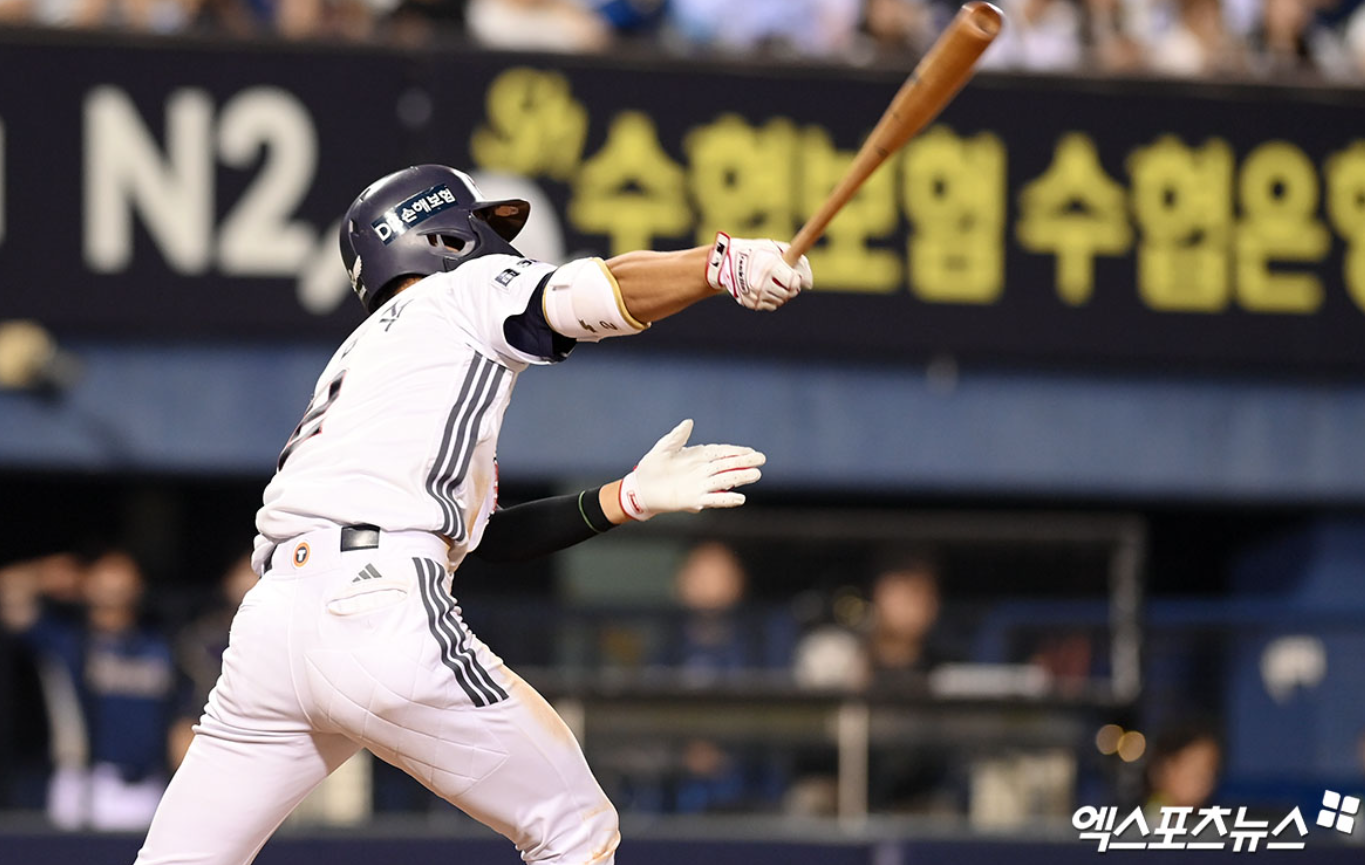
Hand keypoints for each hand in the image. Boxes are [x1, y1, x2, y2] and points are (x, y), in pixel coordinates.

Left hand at [618, 419, 765, 520]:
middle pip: (728, 466)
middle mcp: (702, 471)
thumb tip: (689, 422)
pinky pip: (714, 499)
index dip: (736, 452)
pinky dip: (727, 499)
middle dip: (744, 462)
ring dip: (740, 478)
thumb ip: (677, 436)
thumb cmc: (652, 467)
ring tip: (756, 475)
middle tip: (762, 460)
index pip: (721, 453)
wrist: (640, 488)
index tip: (751, 451)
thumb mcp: (664, 448)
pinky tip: (741, 498)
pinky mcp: (694, 500)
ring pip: (724, 481)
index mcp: (698, 456)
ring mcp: (700, 486)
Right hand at [705, 233, 811, 311]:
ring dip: (782, 295)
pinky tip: (767, 290)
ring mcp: (754, 295)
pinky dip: (772, 300)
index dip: (797, 281)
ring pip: (780, 302)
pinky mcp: (749, 302)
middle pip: (788, 294)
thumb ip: (797, 261)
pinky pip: (770, 306)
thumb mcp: (777, 249)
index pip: (793, 283)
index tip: (794, 276)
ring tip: (775, 284)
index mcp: (769, 268)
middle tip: (786, 281)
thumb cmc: (757, 251)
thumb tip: (808, 284)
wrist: (728, 260)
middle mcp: (761, 283)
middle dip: (791, 288)